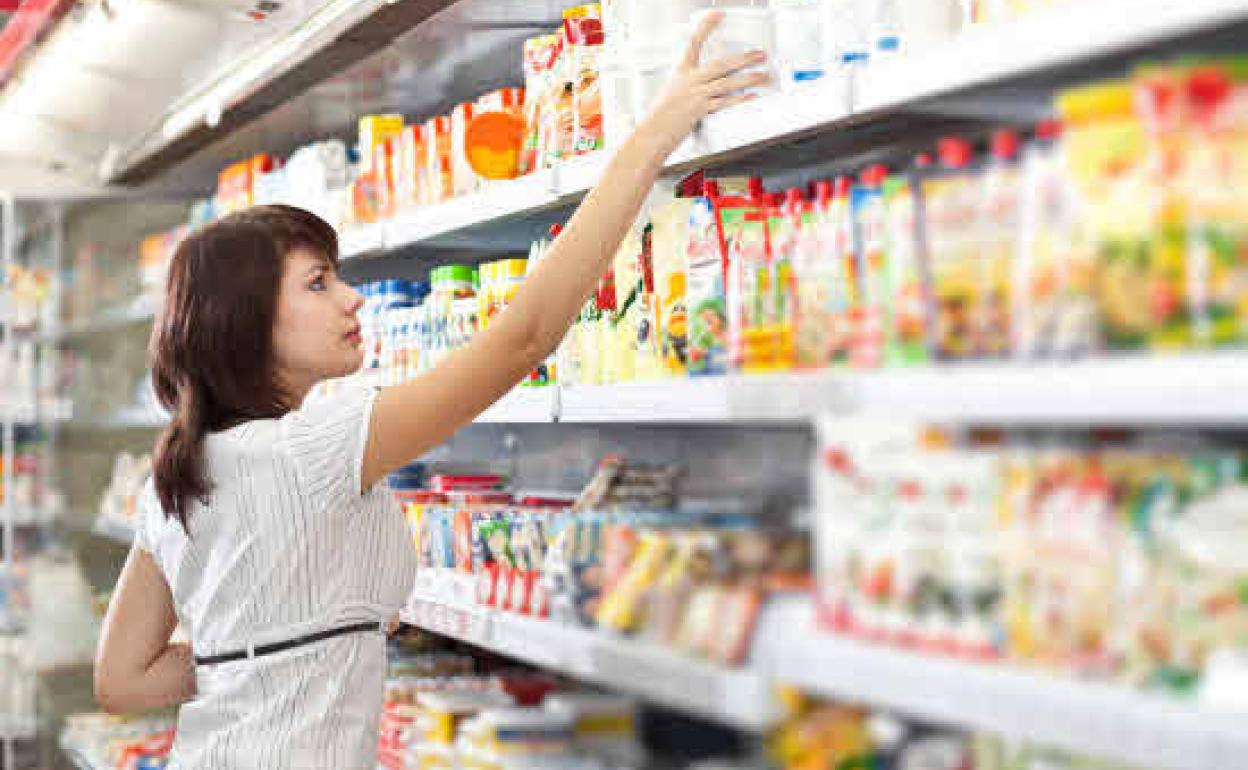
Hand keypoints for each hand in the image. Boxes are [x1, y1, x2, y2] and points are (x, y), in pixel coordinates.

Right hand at [636, 11, 771, 154]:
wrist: (652, 132)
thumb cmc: (660, 115)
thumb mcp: (672, 90)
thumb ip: (690, 83)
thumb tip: (708, 82)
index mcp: (682, 71)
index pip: (694, 42)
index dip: (706, 26)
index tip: (718, 15)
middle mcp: (690, 80)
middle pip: (721, 63)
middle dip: (743, 58)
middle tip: (759, 55)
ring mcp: (696, 94)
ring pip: (727, 82)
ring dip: (748, 78)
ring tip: (762, 74)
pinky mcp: (700, 110)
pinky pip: (724, 102)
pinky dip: (739, 98)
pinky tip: (750, 95)